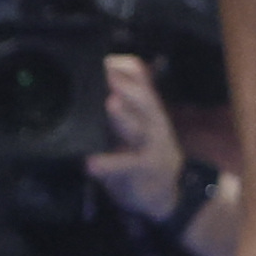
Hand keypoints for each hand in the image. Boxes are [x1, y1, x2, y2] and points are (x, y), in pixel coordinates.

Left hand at [88, 54, 187, 222]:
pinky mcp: (146, 171)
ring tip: (110, 104)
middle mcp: (154, 122)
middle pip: (145, 98)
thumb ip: (118, 106)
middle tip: (105, 75)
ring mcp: (153, 146)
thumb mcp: (133, 126)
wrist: (165, 195)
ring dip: (124, 116)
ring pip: (139, 128)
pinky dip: (109, 164)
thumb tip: (91, 81)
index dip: (122, 66)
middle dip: (125, 86)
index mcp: (148, 106)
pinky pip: (127, 165)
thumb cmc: (141, 155)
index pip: (140, 76)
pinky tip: (91, 163)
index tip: (100, 60)